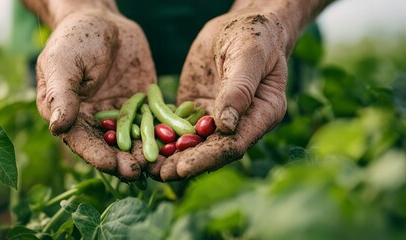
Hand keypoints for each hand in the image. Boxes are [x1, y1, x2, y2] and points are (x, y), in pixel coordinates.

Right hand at [35, 8, 155, 180]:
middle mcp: (97, 122)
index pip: (84, 143)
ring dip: (147, 152)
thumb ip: (62, 95)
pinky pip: (155, 120)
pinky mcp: (144, 105)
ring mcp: (122, 115)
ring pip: (136, 139)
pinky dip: (166, 131)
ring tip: (161, 163)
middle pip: (111, 148)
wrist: (103, 20)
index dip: (98, 156)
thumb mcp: (62, 64)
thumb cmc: (74, 40)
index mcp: (72, 117)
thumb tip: (58, 127)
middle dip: (124, 161)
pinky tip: (179, 140)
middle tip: (139, 172)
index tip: (112, 166)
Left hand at [154, 8, 290, 180]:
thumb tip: (225, 125)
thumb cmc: (254, 35)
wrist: (242, 23)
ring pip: (194, 142)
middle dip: (184, 163)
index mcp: (262, 114)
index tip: (183, 166)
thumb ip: (239, 89)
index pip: (234, 144)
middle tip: (158, 173)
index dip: (207, 158)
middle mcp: (241, 122)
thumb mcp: (248, 56)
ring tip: (147, 166)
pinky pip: (179, 124)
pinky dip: (163, 134)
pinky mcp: (198, 108)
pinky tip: (143, 142)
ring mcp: (217, 117)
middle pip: (211, 150)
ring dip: (171, 155)